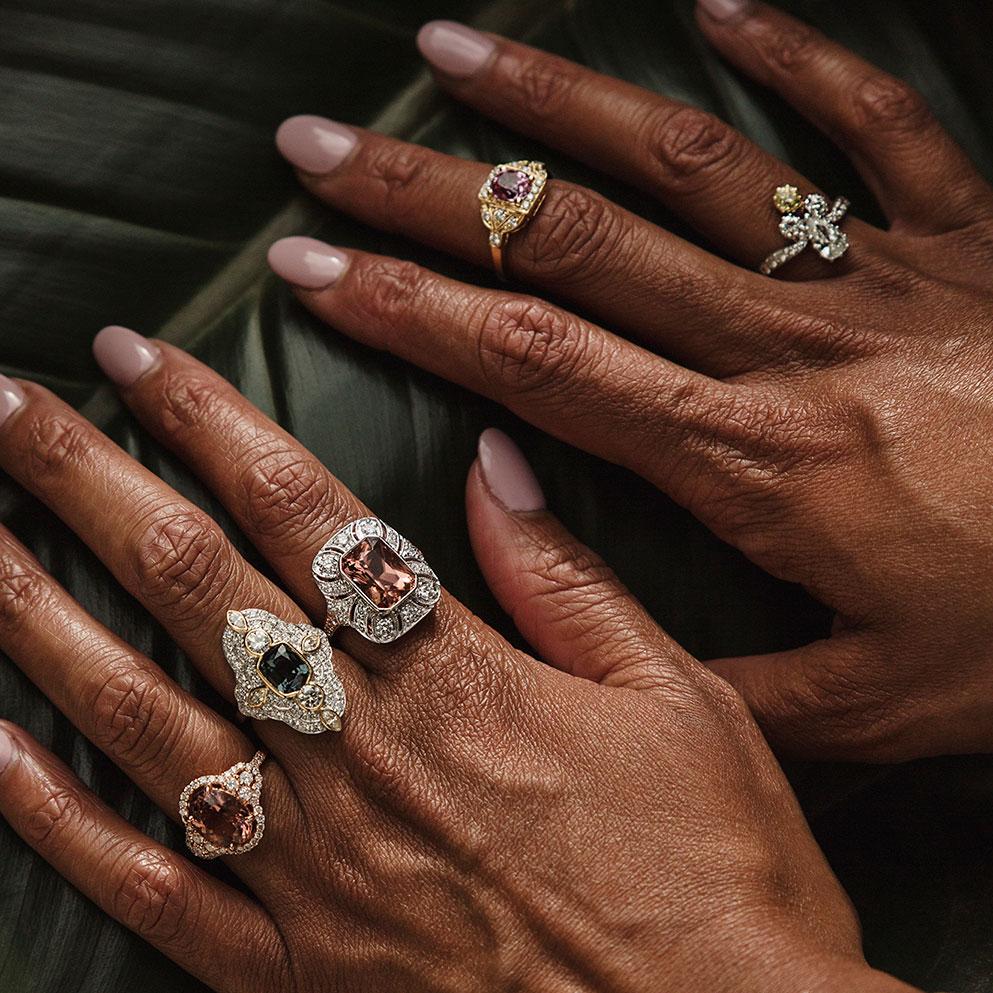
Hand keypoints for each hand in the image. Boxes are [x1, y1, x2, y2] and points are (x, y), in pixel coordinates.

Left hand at [0, 333, 910, 991]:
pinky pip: (142, 880)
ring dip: (36, 614)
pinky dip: (51, 809)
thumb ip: (570, 578)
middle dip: (87, 480)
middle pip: (194, 585)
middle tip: (7, 402)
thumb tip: (492, 460)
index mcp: (455, 678)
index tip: (137, 356)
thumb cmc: (714, 874)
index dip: (209, 421)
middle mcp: (359, 754)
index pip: (298, 511)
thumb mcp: (680, 700)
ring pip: (137, 713)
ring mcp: (310, 864)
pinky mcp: (289, 964)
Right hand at [268, 1, 992, 761]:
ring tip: (449, 48)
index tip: (310, 266)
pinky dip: (794, 60)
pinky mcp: (967, 240)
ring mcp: (878, 274)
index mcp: (752, 459)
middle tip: (321, 145)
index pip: (535, 363)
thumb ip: (716, 681)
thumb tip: (588, 641)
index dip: (408, 310)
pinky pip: (873, 126)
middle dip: (428, 191)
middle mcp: (791, 344)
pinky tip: (717, 8)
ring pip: (687, 161)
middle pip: (572, 242)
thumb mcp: (866, 707)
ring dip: (558, 99)